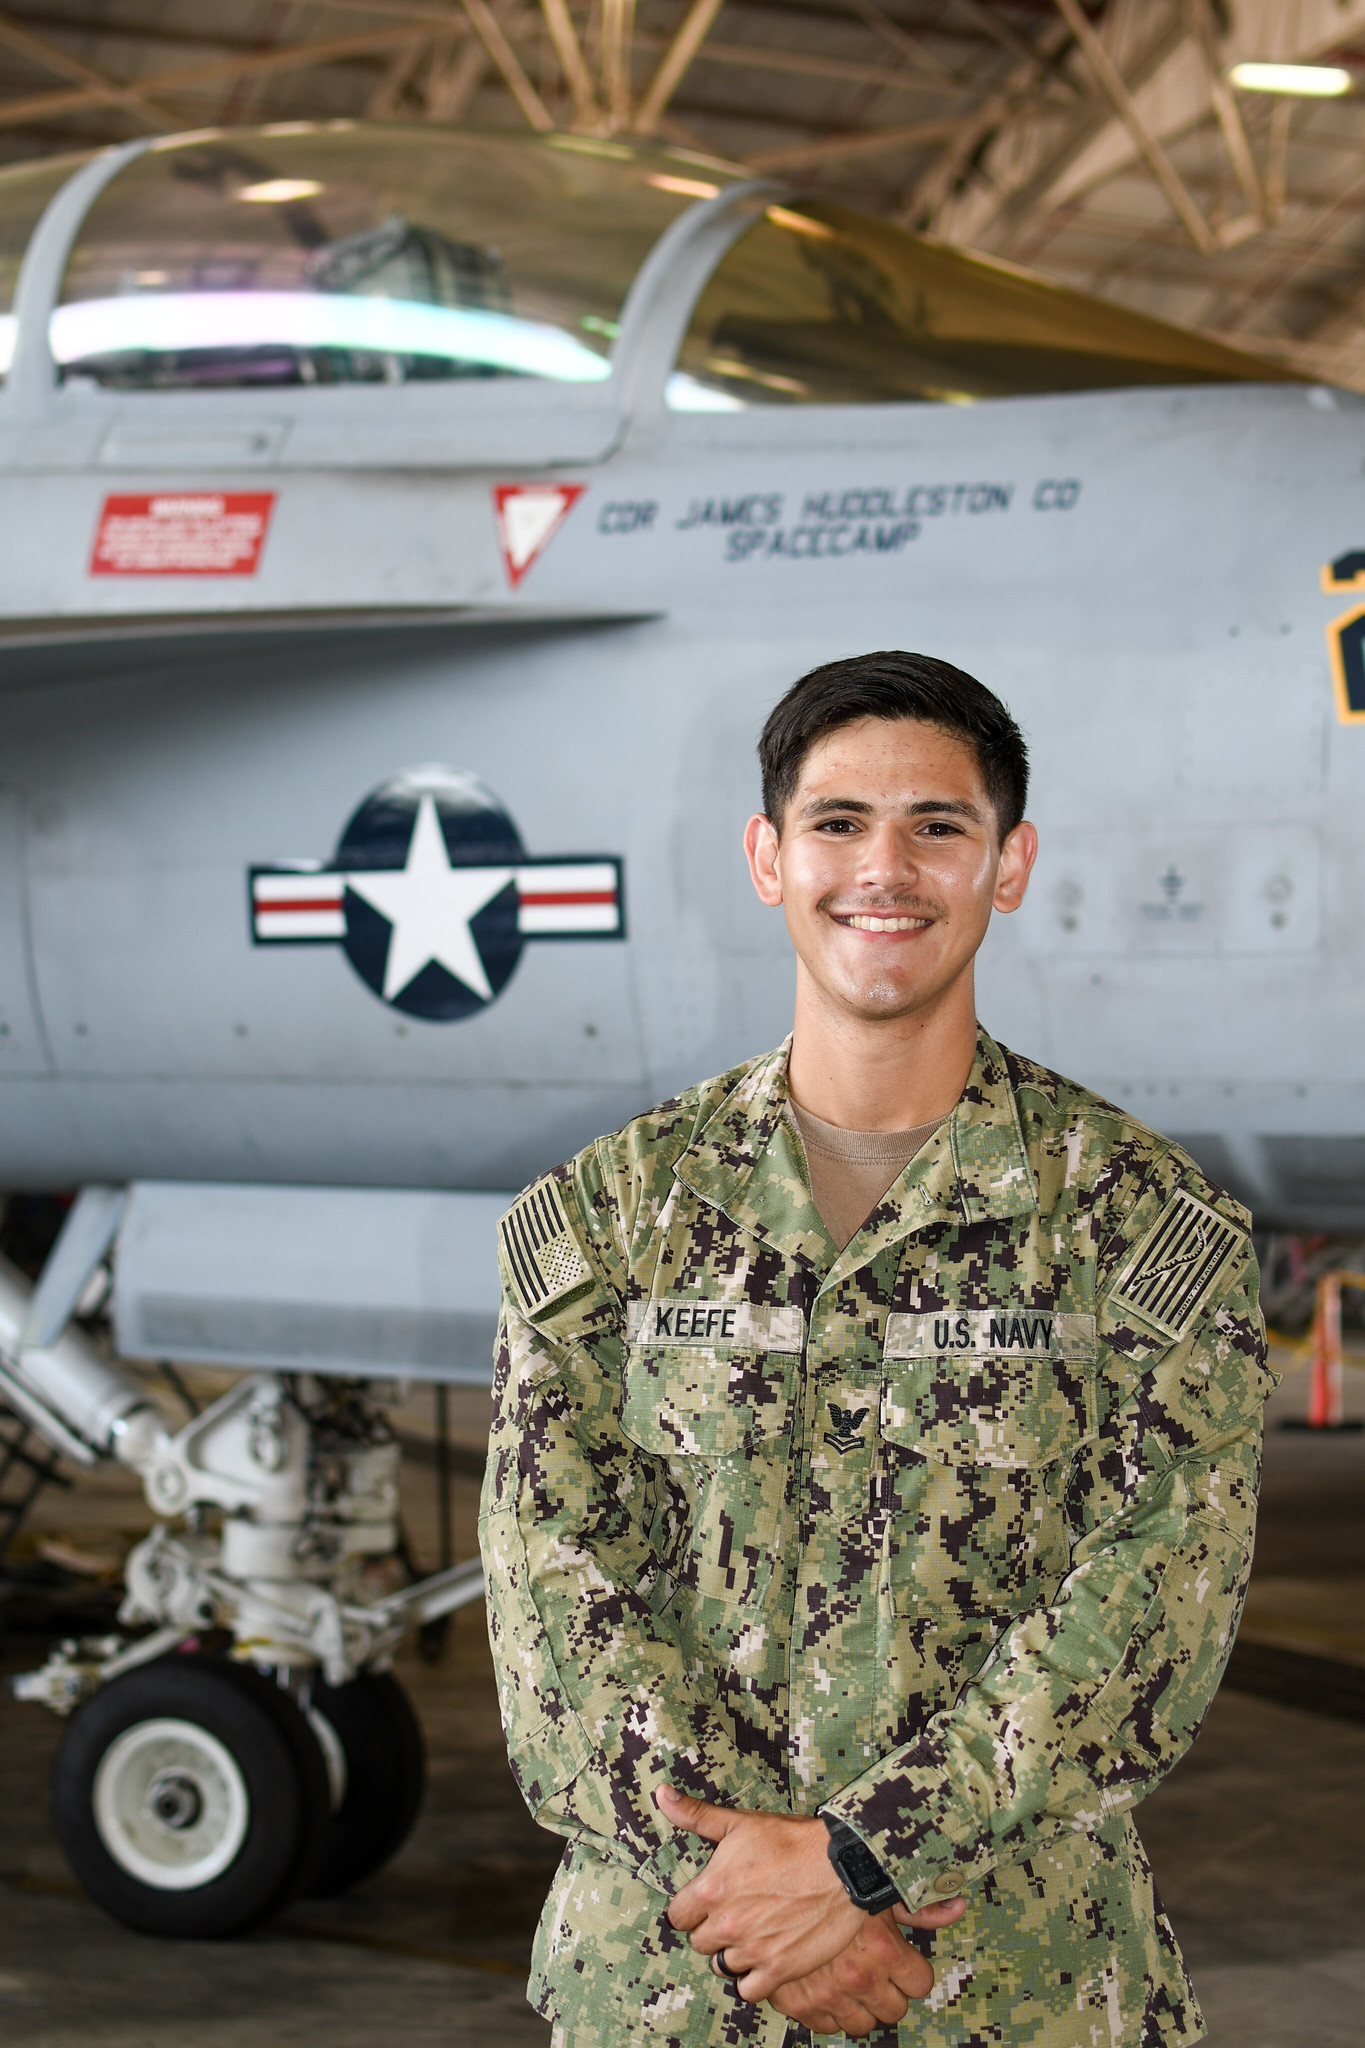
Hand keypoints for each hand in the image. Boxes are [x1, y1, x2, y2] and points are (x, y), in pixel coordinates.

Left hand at [659, 1785, 862, 2000]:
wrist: (841, 1866)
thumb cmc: (790, 1841)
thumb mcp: (740, 1822)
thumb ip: (695, 1815)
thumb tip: (661, 1794)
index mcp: (711, 1891)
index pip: (678, 1917)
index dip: (692, 1909)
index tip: (708, 1902)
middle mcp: (726, 1925)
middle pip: (700, 1943)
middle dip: (713, 1930)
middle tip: (736, 1914)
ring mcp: (752, 1950)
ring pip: (723, 1966)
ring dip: (734, 1953)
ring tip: (753, 1933)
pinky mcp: (779, 1970)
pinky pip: (749, 1990)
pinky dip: (754, 1978)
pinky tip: (765, 1958)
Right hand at [770, 1899, 967, 2037]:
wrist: (771, 1881)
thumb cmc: (828, 1878)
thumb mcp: (877, 1888)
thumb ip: (919, 1906)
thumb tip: (957, 1908)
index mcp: (884, 1950)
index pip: (920, 1984)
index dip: (911, 1970)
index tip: (900, 1960)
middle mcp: (860, 1978)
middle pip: (894, 2011)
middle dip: (887, 1992)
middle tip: (873, 1970)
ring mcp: (828, 1994)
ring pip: (861, 2025)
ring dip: (857, 2005)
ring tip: (848, 1978)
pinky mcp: (797, 2004)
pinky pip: (825, 2026)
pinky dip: (825, 2010)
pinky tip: (823, 1985)